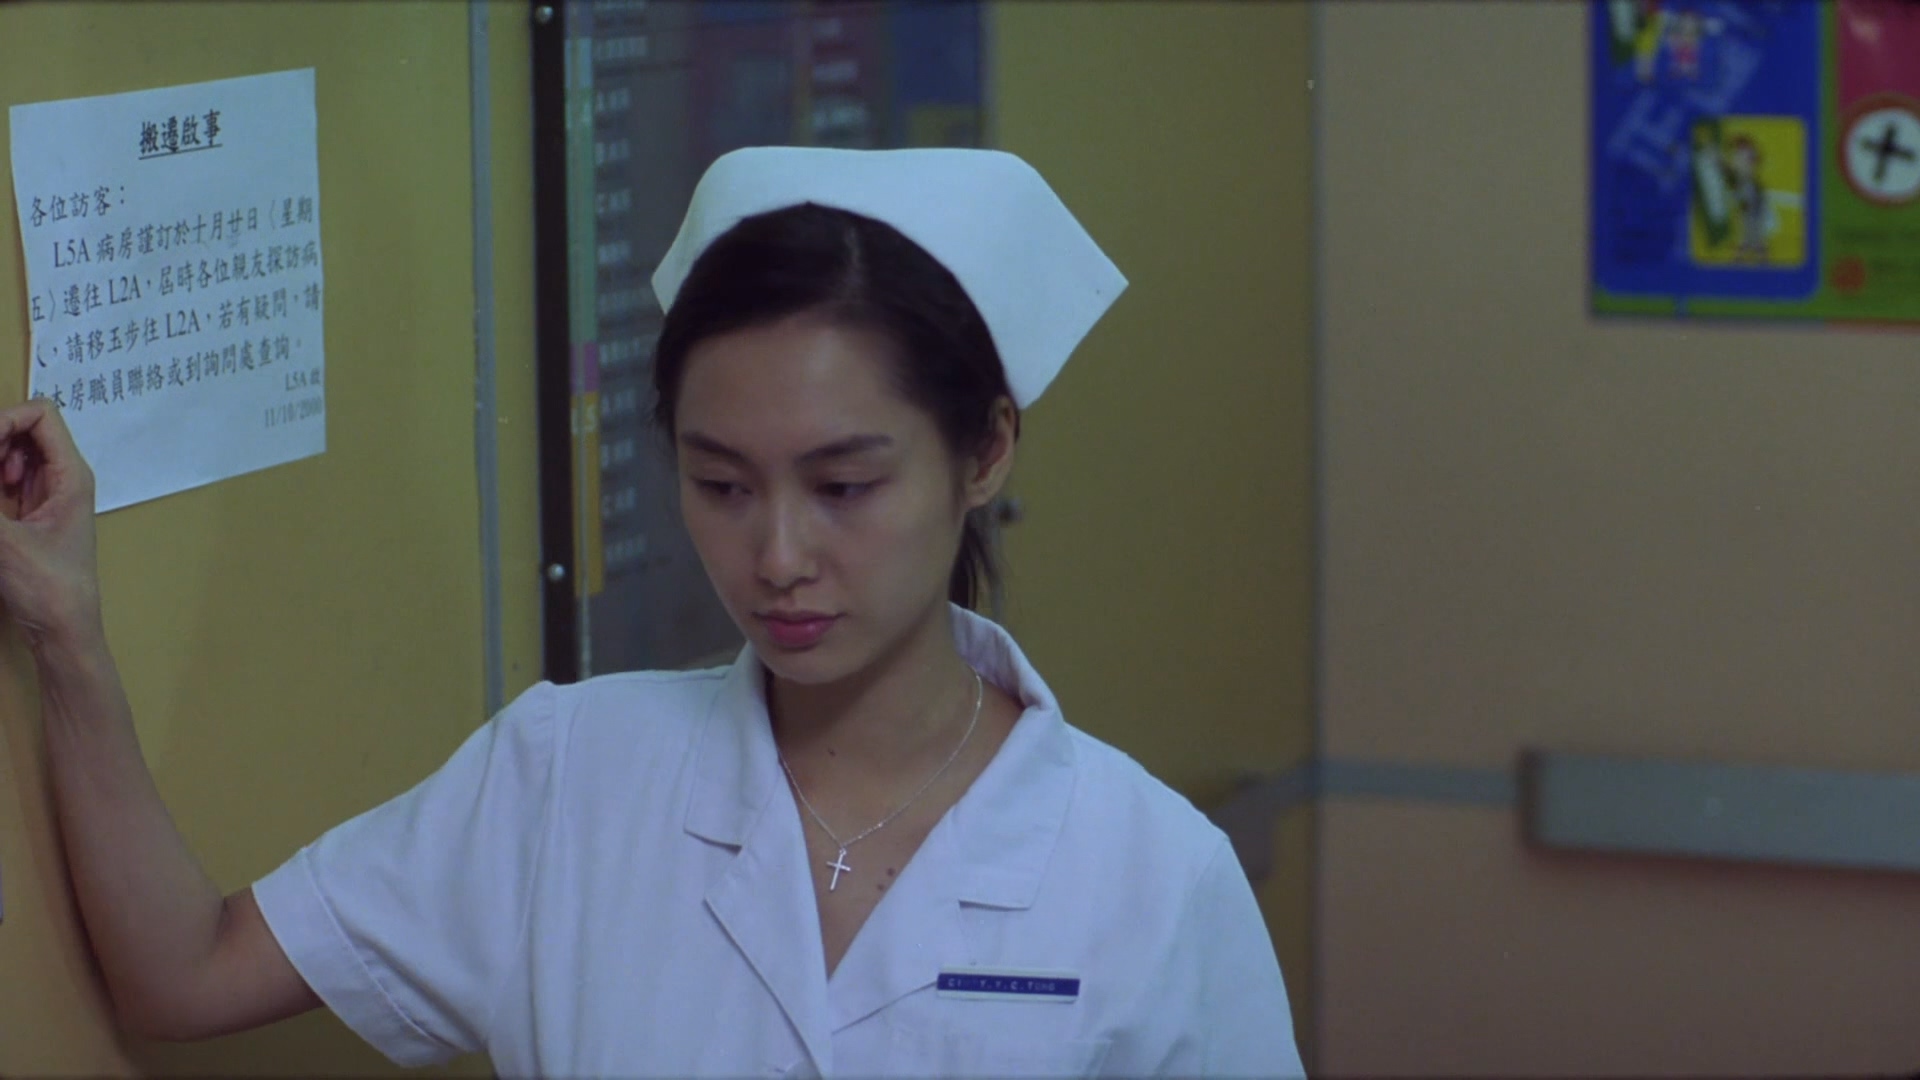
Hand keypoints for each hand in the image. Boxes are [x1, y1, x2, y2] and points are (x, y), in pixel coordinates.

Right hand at [0, 398, 102, 651]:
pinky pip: (6, 477)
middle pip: (22, 428)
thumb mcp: (2, 540)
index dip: (4, 419)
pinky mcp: (29, 511)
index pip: (41, 413)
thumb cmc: (46, 586)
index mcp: (71, 474)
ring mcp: (47, 493)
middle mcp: (63, 477)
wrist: (62, 629)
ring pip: (10, 451)